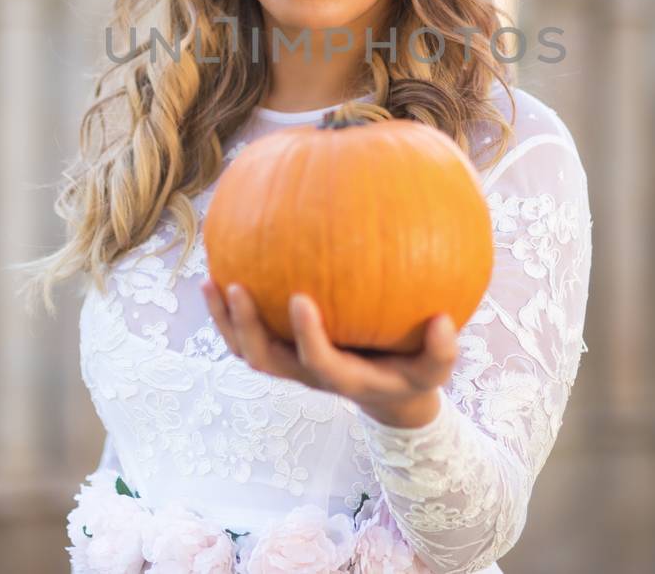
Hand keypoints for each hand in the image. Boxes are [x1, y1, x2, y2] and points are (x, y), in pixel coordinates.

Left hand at [200, 277, 456, 428]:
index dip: (305, 334)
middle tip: (233, 287)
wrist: (389, 392)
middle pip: (263, 359)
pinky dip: (231, 308)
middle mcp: (308, 372)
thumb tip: (444, 322)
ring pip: (246, 349)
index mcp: (342, 377)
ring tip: (210, 281)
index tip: (299, 298)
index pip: (316, 361)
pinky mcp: (283, 347)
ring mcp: (291, 362)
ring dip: (225, 321)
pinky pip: (250, 331)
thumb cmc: (413, 373)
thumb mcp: (435, 369)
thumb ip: (442, 350)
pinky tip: (228, 263)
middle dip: (244, 327)